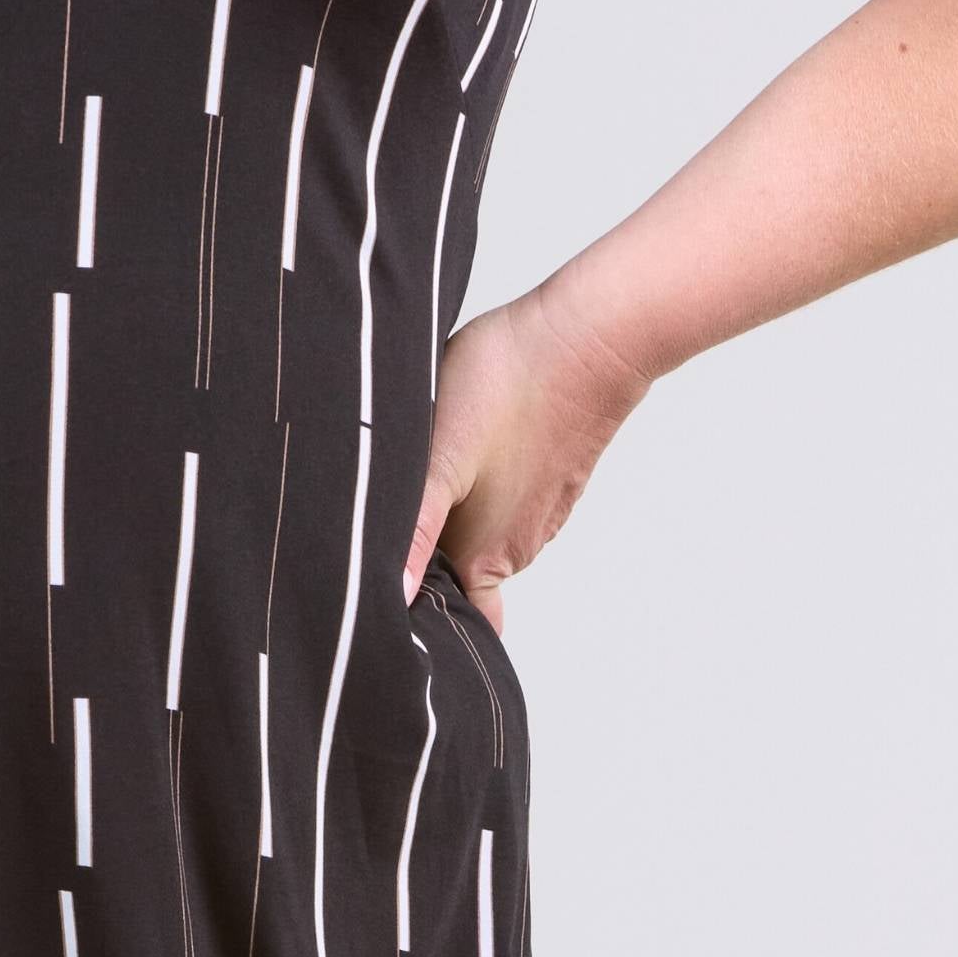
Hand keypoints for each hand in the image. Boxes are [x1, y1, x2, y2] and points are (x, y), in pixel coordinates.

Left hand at [405, 279, 656, 635]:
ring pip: (478, 538)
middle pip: (459, 581)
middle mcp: (515, 548)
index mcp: (484, 559)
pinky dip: (474, 495)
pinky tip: (450, 457)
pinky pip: (502, 503)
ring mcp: (536, 514)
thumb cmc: (508, 389)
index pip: (450, 618)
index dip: (417, 618)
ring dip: (443, 525)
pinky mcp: (547, 479)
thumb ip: (414, 532)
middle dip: (420, 568)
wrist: (586, 338)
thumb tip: (392, 600)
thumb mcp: (437, 459)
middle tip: (371, 538)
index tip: (376, 600)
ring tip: (407, 491)